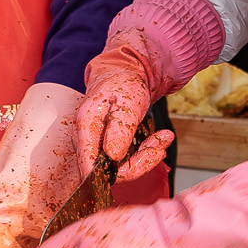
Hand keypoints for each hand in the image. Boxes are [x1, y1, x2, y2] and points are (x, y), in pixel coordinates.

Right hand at [77, 43, 173, 182]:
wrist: (123, 74)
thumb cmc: (123, 83)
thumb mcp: (127, 102)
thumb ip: (119, 129)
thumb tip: (112, 157)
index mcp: (85, 127)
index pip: (91, 166)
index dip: (116, 173)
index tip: (144, 162)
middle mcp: (86, 139)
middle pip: (108, 170)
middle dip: (139, 162)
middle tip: (159, 147)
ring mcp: (96, 143)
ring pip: (120, 167)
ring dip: (145, 156)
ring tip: (162, 138)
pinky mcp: (107, 145)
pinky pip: (126, 159)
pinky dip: (144, 152)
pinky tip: (157, 140)